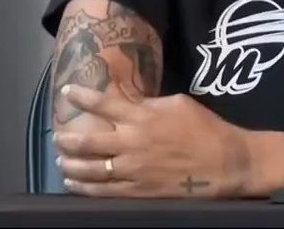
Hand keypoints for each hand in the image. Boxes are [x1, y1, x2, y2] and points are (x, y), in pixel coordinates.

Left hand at [53, 82, 253, 198]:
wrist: (225, 163)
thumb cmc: (205, 129)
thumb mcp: (178, 103)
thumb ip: (149, 103)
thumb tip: (130, 102)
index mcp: (142, 117)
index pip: (103, 103)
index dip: (81, 97)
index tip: (67, 91)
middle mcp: (131, 143)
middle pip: (87, 140)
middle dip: (67, 138)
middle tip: (58, 136)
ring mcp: (132, 170)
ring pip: (90, 168)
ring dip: (70, 164)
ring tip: (60, 160)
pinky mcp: (137, 191)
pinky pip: (103, 191)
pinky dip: (83, 187)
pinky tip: (73, 183)